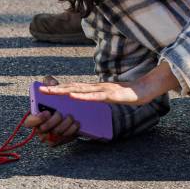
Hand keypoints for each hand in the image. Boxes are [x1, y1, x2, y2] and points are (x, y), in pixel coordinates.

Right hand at [24, 77, 79, 146]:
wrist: (73, 112)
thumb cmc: (59, 101)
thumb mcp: (55, 90)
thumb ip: (50, 83)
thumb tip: (50, 82)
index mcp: (36, 117)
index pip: (29, 122)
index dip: (36, 119)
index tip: (47, 113)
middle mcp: (41, 129)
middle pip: (43, 129)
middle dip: (53, 121)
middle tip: (61, 113)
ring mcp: (50, 136)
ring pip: (55, 134)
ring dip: (64, 125)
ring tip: (71, 117)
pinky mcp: (60, 140)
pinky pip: (64, 139)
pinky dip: (71, 130)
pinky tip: (76, 123)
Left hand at [39, 63, 178, 105]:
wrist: (149, 87)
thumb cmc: (131, 93)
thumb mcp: (112, 97)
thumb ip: (101, 97)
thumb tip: (91, 101)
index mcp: (96, 88)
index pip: (75, 88)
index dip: (60, 88)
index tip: (45, 89)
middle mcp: (97, 87)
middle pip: (73, 88)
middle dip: (56, 89)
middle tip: (40, 89)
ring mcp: (104, 90)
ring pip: (81, 91)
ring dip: (65, 91)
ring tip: (51, 92)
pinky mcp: (111, 95)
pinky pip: (95, 96)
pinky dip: (83, 96)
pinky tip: (73, 97)